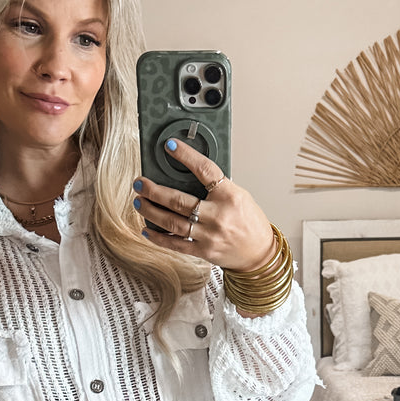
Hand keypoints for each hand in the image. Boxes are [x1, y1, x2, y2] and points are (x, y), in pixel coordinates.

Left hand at [133, 138, 274, 272]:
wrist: (260, 254)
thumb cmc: (250, 223)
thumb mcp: (239, 196)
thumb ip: (216, 187)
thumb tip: (186, 175)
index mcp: (229, 196)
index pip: (205, 170)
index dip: (186, 156)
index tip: (170, 146)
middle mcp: (218, 216)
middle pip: (178, 201)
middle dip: (154, 191)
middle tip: (140, 183)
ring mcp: (209, 235)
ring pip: (172, 222)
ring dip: (151, 211)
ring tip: (139, 202)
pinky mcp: (203, 251)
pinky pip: (176, 244)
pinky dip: (158, 237)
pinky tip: (147, 229)